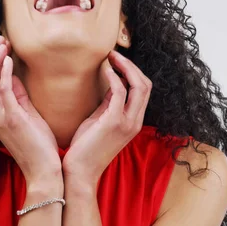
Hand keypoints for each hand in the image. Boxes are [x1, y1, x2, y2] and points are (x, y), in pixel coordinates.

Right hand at [0, 36, 61, 184]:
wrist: (44, 172)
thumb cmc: (39, 147)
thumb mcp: (27, 116)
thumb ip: (18, 97)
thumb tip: (14, 75)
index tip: (1, 48)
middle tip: (0, 39)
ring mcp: (0, 117)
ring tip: (3, 43)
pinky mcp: (12, 119)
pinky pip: (2, 90)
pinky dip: (3, 72)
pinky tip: (8, 59)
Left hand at [62, 50, 151, 185]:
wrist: (80, 171)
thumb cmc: (86, 147)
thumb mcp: (101, 120)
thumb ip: (109, 103)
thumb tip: (112, 82)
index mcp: (134, 121)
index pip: (143, 90)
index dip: (133, 71)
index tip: (117, 60)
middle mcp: (135, 121)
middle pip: (146, 85)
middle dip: (131, 65)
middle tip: (114, 54)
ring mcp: (127, 122)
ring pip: (139, 86)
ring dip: (125, 67)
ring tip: (111, 57)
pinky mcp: (114, 122)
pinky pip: (121, 92)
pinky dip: (115, 77)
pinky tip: (105, 69)